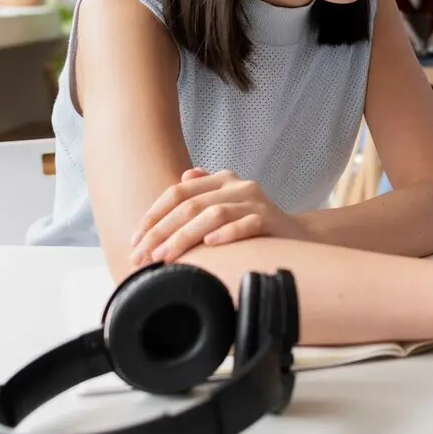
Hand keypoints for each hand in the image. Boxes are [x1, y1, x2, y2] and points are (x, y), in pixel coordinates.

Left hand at [129, 168, 307, 265]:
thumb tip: (184, 176)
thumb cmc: (253, 226)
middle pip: (190, 205)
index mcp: (222, 180)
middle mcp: (238, 186)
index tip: (135, 240)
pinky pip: (245, 225)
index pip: (178, 193)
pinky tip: (209, 245)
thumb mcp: (226, 206)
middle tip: (143, 256)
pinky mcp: (271, 220)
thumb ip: (204, 193)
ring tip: (166, 257)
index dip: (153, 216)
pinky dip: (226, 234)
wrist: (296, 237)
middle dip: (161, 232)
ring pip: (213, 214)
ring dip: (184, 237)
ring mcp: (256, 201)